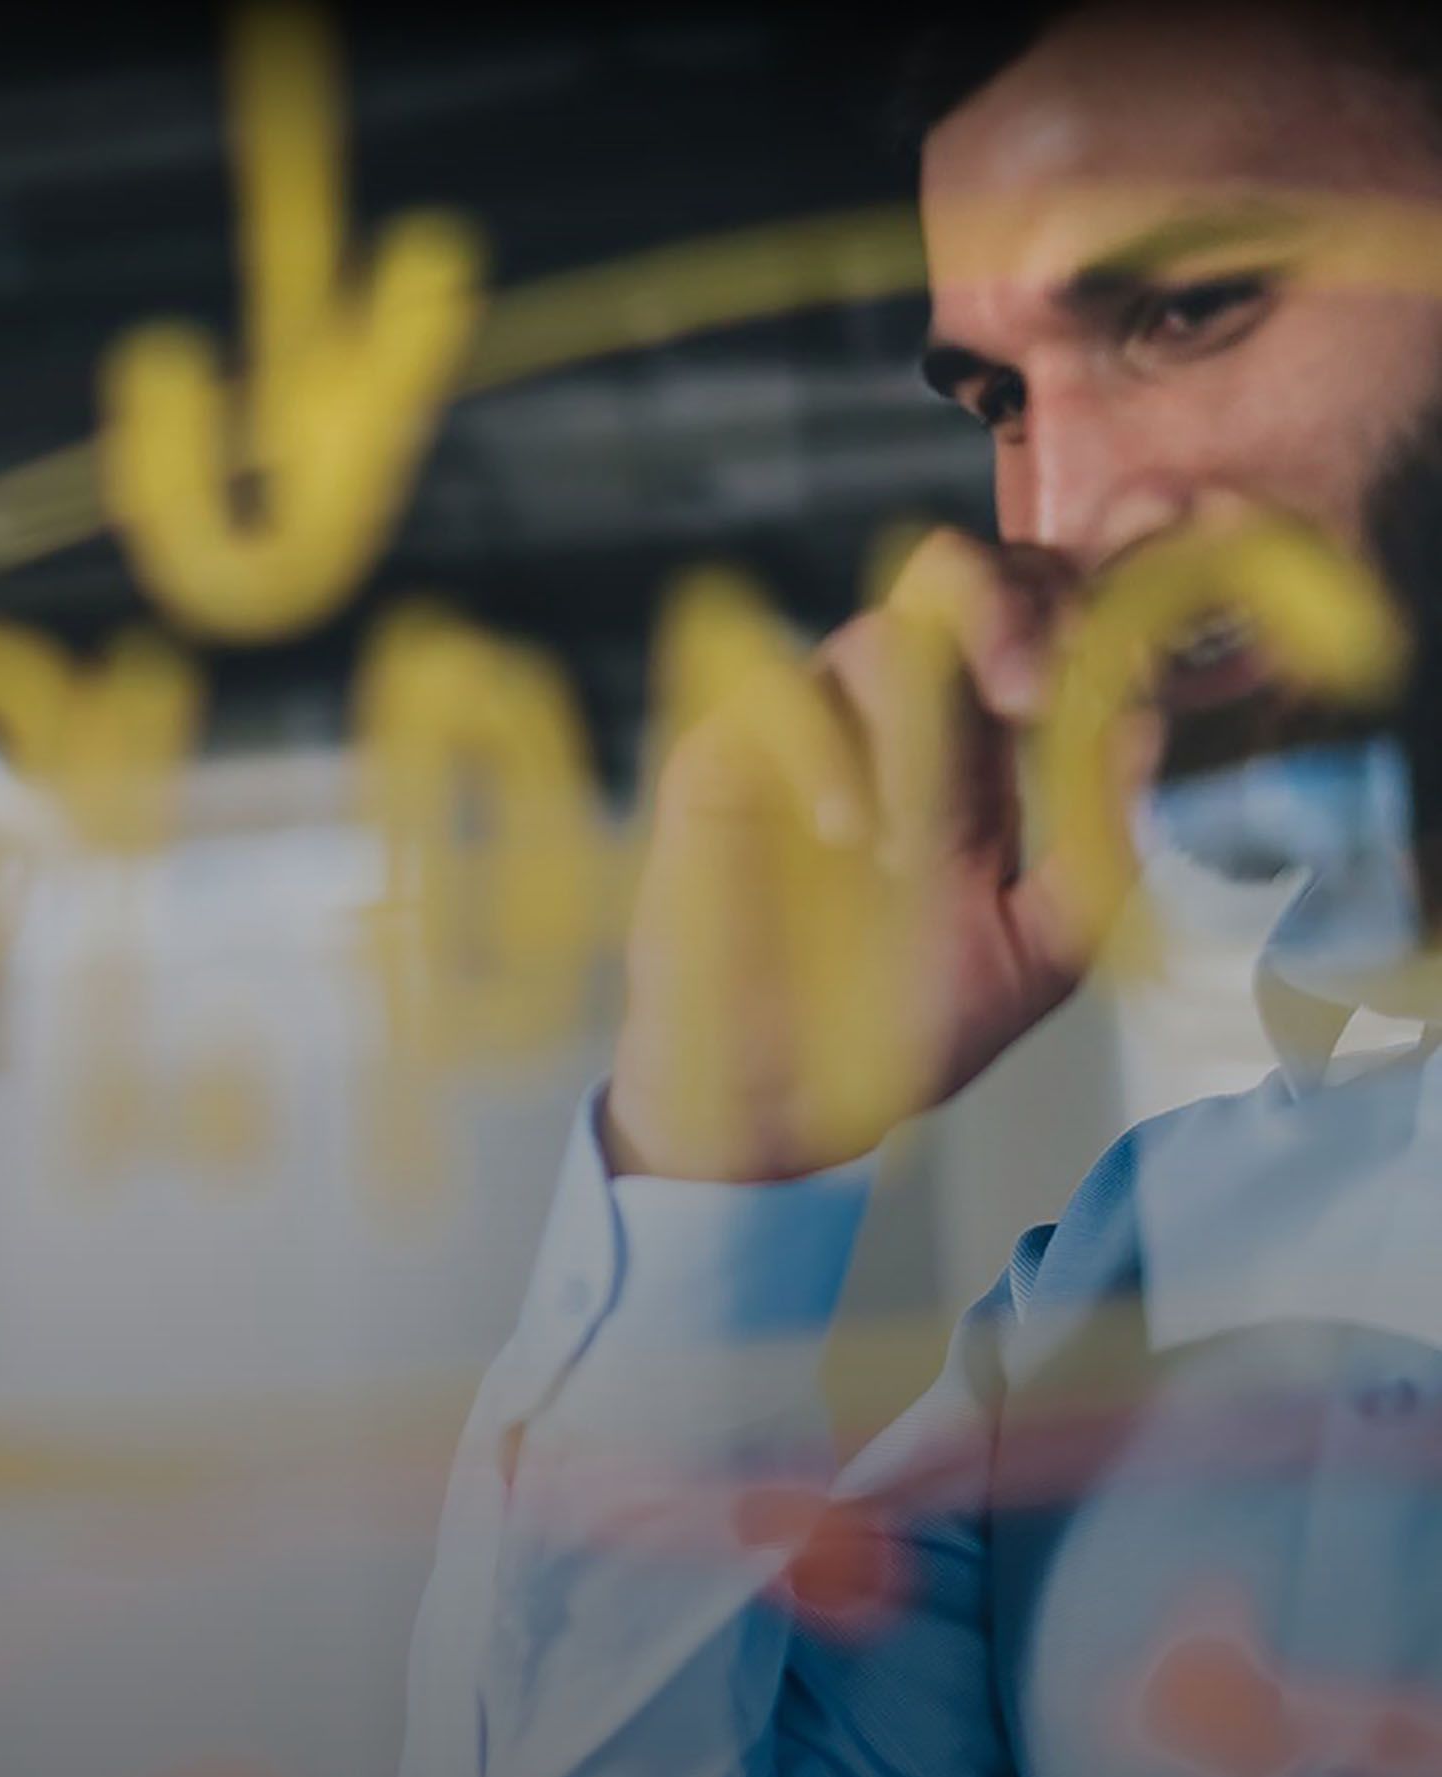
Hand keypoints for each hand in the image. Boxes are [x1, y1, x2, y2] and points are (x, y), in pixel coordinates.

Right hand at [603, 528, 1160, 1182]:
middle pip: (950, 578)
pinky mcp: (723, 759)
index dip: (1080, 613)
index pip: (1034, 619)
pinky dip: (827, 754)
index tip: (1116, 673)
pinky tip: (846, 836)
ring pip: (874, 639)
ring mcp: (807, 733)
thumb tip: (1146, 731)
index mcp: (978, 751)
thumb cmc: (899, 1029)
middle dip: (1007, 608)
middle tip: (1032, 691)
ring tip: (909, 846)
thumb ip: (1101, 849)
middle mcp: (895, 721)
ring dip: (916, 727)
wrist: (781, 1104)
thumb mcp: (1042, 952)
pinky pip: (778, 698)